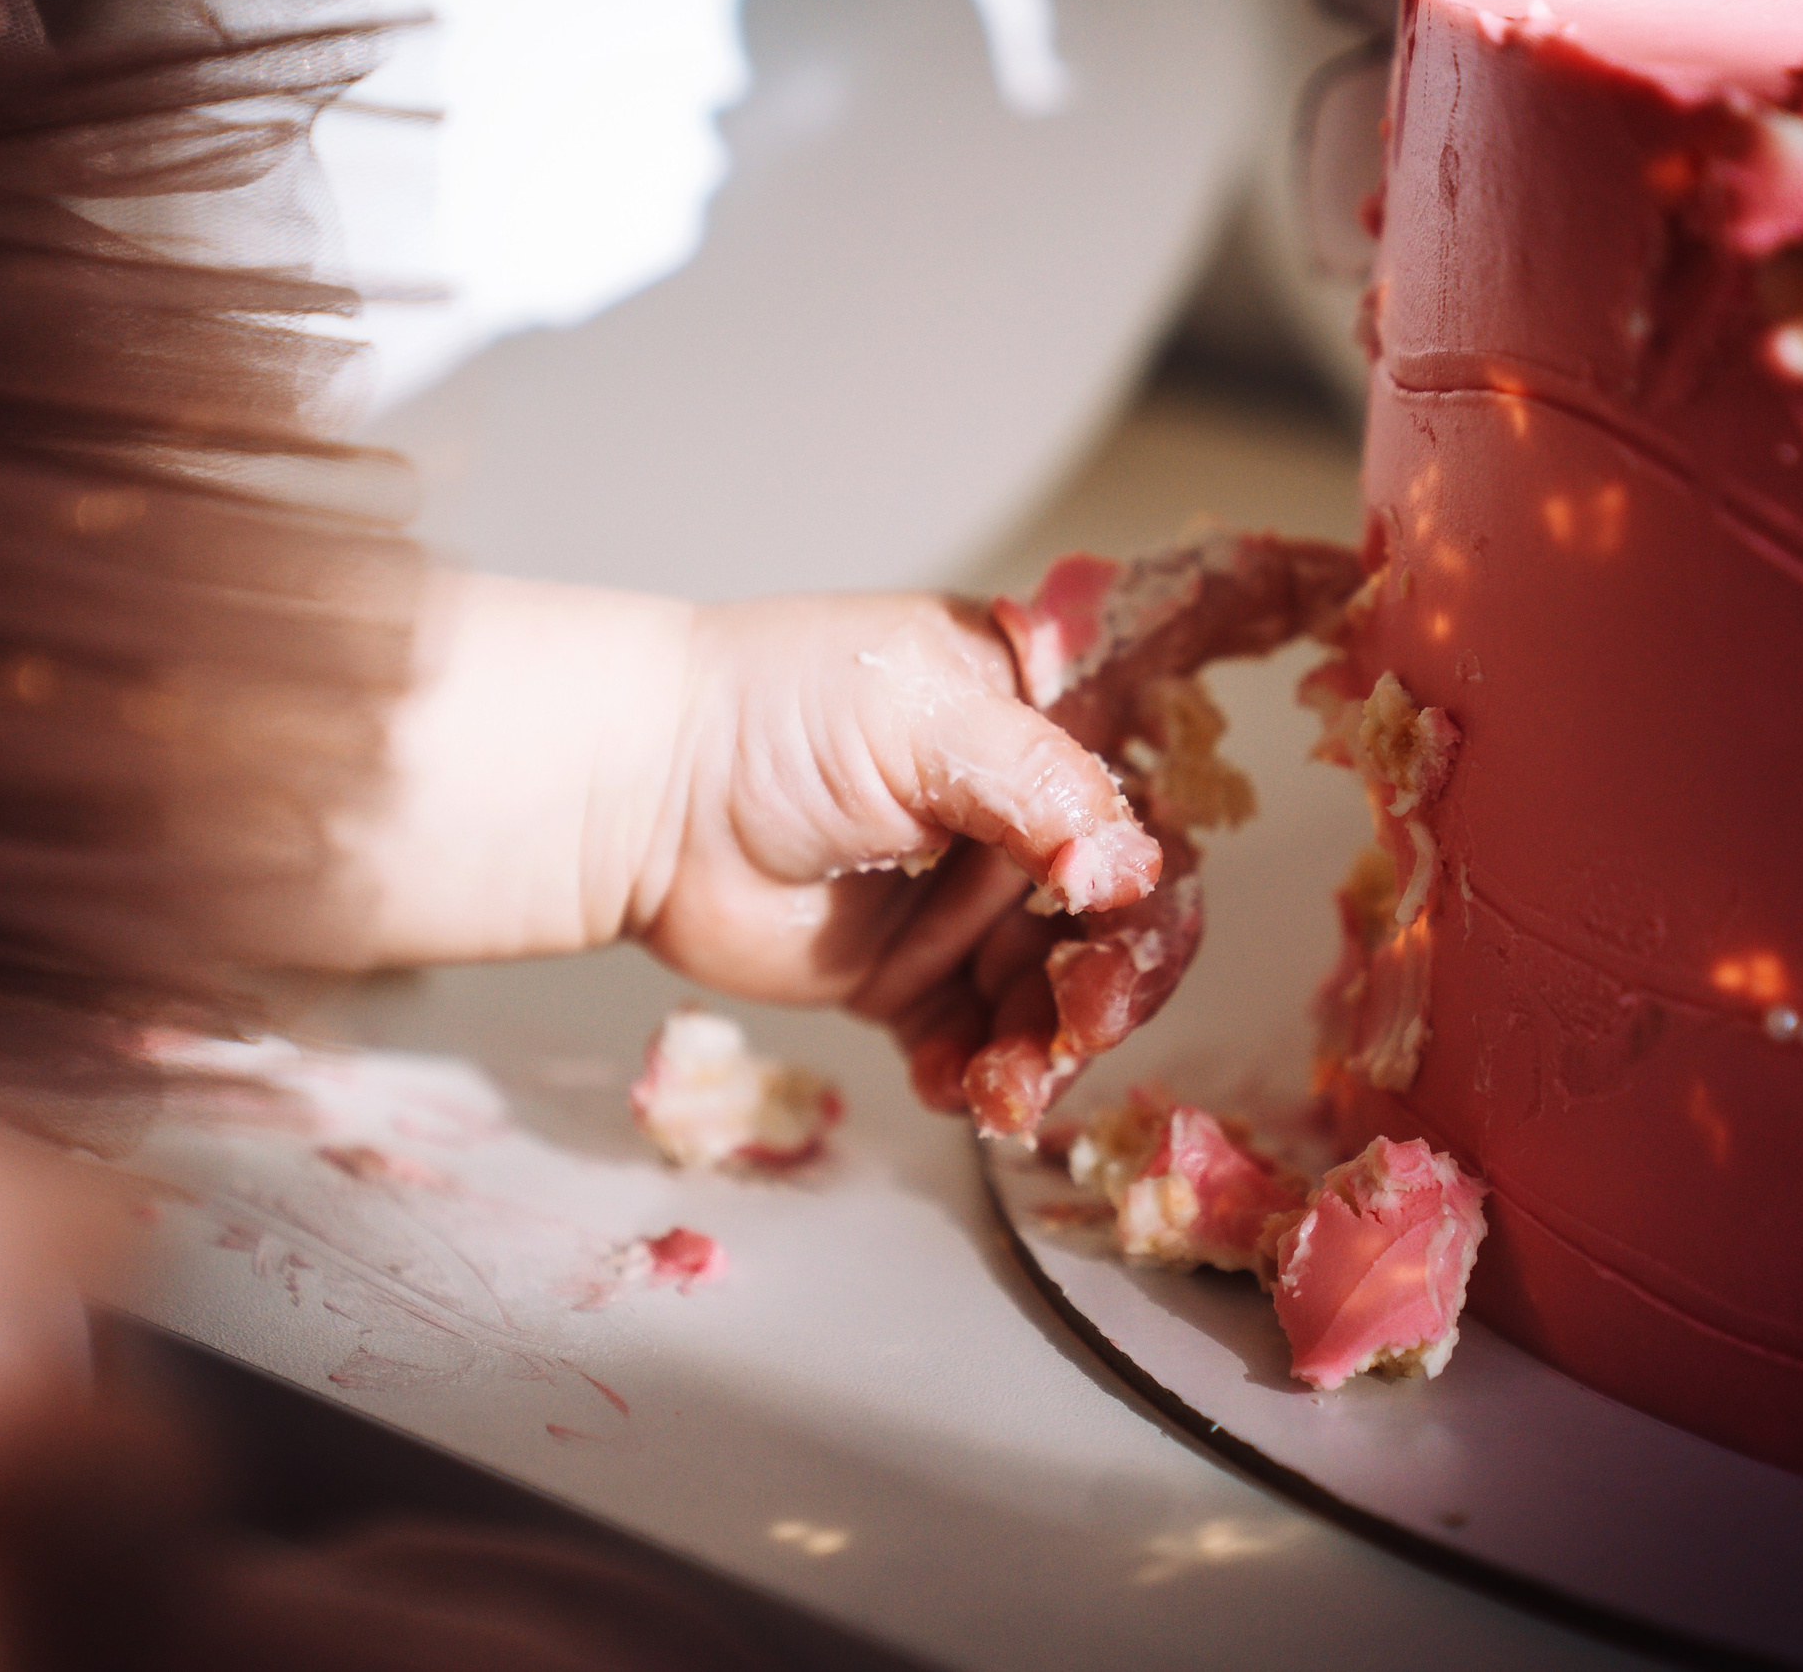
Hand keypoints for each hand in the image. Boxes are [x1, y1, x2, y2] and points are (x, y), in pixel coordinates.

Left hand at [627, 594, 1159, 1097]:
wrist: (641, 801)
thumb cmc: (767, 714)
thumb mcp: (917, 723)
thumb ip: (1038, 787)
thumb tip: (1126, 870)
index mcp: (1039, 719)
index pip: (1147, 788)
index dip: (1160, 857)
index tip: (1133, 910)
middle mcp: (1019, 813)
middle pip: (1121, 912)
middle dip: (1117, 976)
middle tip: (1087, 1020)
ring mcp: (969, 901)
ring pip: (1058, 993)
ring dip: (1050, 1047)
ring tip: (1008, 1083)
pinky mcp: (915, 979)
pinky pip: (980, 1043)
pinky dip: (982, 1076)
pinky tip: (956, 1087)